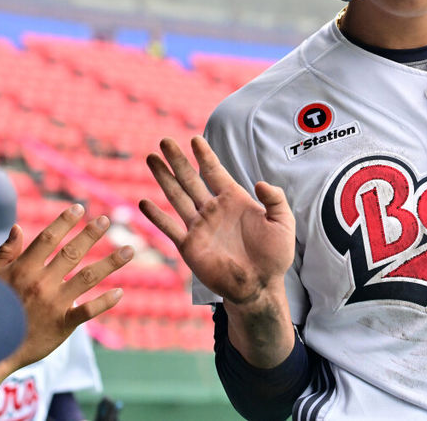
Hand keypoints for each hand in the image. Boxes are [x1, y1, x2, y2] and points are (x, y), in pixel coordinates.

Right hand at [0, 205, 133, 382]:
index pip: (48, 238)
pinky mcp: (63, 324)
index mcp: (24, 269)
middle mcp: (42, 282)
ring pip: (88, 277)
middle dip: (91, 234)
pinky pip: (88, 310)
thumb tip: (17, 227)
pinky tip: (120, 293)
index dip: (65, 222)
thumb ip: (6, 253)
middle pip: (72, 252)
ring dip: (111, 262)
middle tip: (105, 220)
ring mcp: (54, 303)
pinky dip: (105, 302)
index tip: (79, 208)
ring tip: (129, 250)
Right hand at [139, 136, 294, 305]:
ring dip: (164, 178)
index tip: (195, 139)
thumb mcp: (283, 224)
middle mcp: (213, 209)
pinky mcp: (190, 246)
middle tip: (165, 141)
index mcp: (233, 200)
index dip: (205, 155)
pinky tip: (144, 202)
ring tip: (151, 159)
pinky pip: (170, 228)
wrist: (260, 286)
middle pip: (191, 179)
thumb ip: (275, 200)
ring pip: (177, 196)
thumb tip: (261, 183)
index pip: (215, 171)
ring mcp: (199, 226)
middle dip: (178, 160)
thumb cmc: (274, 256)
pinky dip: (157, 216)